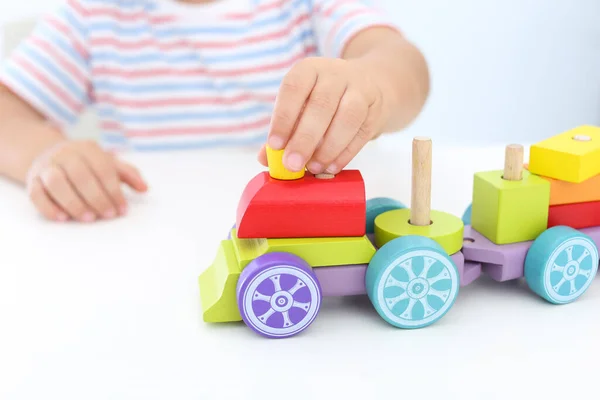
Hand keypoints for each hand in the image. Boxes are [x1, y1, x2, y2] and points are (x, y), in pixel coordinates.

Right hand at [25, 140, 147, 221]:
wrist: (48, 153)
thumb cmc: (87, 163)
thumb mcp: (108, 163)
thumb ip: (128, 174)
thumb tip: (144, 188)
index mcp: (88, 149)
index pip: (102, 168)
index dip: (114, 190)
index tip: (122, 209)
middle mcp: (65, 154)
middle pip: (80, 175)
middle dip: (96, 198)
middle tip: (107, 215)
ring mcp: (46, 166)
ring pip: (56, 182)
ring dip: (73, 202)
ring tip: (88, 219)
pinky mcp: (32, 180)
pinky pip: (36, 193)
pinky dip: (48, 207)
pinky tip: (63, 218)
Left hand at [258, 57, 384, 173]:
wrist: (371, 83)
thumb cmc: (325, 99)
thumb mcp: (302, 104)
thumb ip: (284, 130)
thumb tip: (266, 159)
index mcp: (309, 69)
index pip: (294, 88)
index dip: (283, 117)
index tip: (275, 144)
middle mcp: (335, 74)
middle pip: (321, 105)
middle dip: (305, 138)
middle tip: (292, 165)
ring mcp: (360, 89)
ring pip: (347, 117)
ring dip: (329, 147)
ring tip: (314, 168)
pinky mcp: (376, 108)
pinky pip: (362, 132)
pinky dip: (346, 153)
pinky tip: (332, 167)